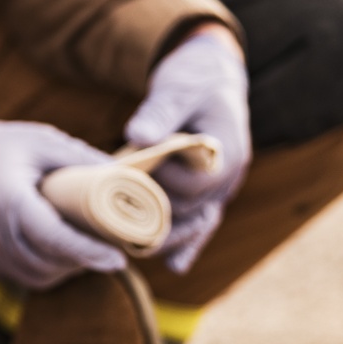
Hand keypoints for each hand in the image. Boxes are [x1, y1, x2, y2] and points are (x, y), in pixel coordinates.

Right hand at [0, 120, 124, 290]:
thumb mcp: (41, 140)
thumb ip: (82, 160)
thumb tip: (126, 178)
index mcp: (8, 199)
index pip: (54, 238)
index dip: (89, 252)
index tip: (119, 259)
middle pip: (48, 264)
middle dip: (82, 261)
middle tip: (108, 249)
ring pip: (35, 276)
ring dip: (64, 269)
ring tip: (83, 250)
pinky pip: (18, 275)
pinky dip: (42, 269)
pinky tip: (55, 251)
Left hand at [125, 26, 251, 272]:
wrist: (210, 76)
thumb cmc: (193, 80)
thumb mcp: (175, 89)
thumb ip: (159, 114)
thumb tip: (137, 137)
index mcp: (227, 150)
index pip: (194, 183)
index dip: (162, 183)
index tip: (129, 176)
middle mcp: (228, 177)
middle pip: (191, 208)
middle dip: (154, 211)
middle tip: (114, 214)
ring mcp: (219, 189)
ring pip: (195, 223)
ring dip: (166, 236)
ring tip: (131, 249)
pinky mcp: (206, 193)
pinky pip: (200, 225)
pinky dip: (188, 246)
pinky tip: (175, 267)